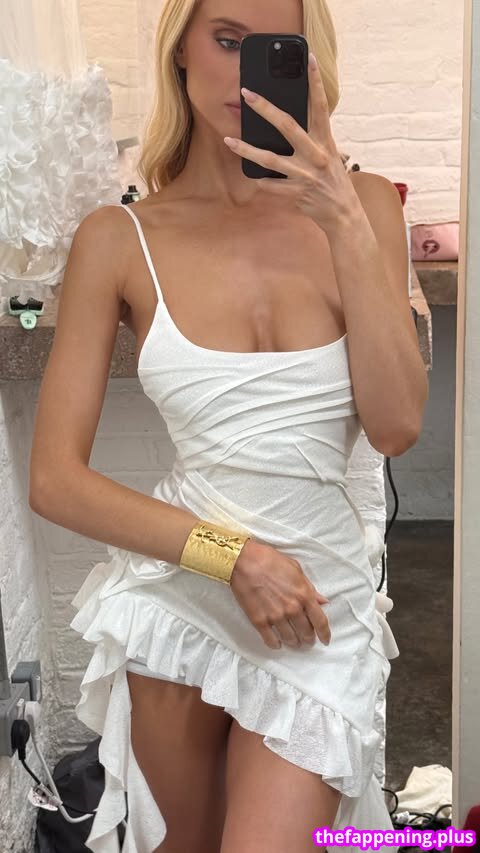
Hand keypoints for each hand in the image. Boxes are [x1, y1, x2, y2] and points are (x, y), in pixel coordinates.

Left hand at [224, 52, 358, 236]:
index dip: (315, 82)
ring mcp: (306, 173)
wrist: (343, 213)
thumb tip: (285, 125)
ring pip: (270, 158)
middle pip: (287, 126)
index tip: (308, 59)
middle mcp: (316, 154)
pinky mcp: (298, 192)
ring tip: (230, 141)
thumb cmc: (333, 181)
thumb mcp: (328, 155)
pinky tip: (256, 178)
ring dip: (247, 150)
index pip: (320, 106)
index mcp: (325, 141)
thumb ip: (311, 140)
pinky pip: (272, 185)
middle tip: (247, 94)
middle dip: (265, 108)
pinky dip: (263, 182)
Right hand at [230, 539, 330, 650]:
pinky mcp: (259, 620)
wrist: (244, 561)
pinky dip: (275, 644)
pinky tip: (277, 643)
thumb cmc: (270, 560)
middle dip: (308, 638)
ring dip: (293, 642)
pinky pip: (270, 640)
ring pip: (290, 638)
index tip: (325, 640)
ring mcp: (275, 616)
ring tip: (293, 641)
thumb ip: (309, 588)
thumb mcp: (296, 570)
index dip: (324, 634)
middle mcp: (292, 608)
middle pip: (306, 633)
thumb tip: (322, 601)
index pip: (320, 621)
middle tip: (307, 639)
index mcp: (304, 595)